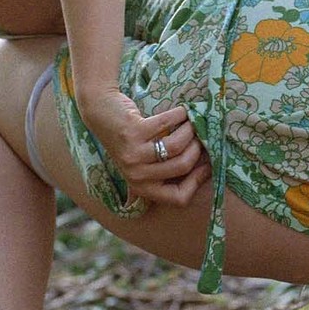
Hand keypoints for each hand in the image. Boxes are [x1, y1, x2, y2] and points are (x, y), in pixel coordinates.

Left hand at [76, 86, 210, 208]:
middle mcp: (136, 175)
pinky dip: (180, 115)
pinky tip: (183, 111)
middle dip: (198, 148)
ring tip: (192, 122)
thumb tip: (208, 165)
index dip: (198, 181)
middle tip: (201, 136)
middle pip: (182, 166)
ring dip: (191, 130)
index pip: (179, 198)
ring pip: (177, 145)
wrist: (100, 112)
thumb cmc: (129, 138)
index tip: (207, 163)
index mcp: (142, 187)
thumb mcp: (143, 162)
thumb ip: (166, 169)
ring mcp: (133, 154)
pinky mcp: (132, 132)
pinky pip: (168, 123)